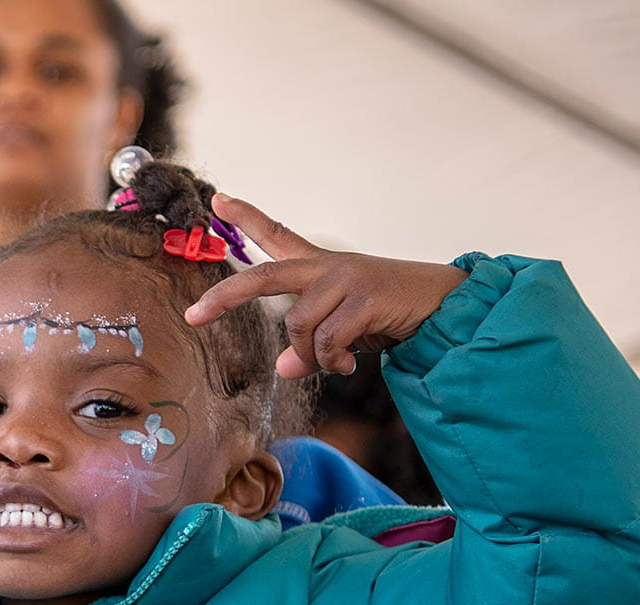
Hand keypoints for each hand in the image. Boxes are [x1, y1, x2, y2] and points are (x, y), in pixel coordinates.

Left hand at [185, 194, 468, 378]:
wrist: (446, 306)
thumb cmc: (390, 315)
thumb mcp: (343, 332)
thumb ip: (309, 346)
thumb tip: (284, 368)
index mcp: (321, 267)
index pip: (278, 235)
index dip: (247, 218)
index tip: (218, 201)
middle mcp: (329, 266)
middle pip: (264, 276)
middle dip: (224, 296)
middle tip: (193, 315)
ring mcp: (347, 278)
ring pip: (299, 323)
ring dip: (310, 354)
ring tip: (335, 364)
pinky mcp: (367, 297)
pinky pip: (329, 339)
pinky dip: (332, 360)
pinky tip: (348, 365)